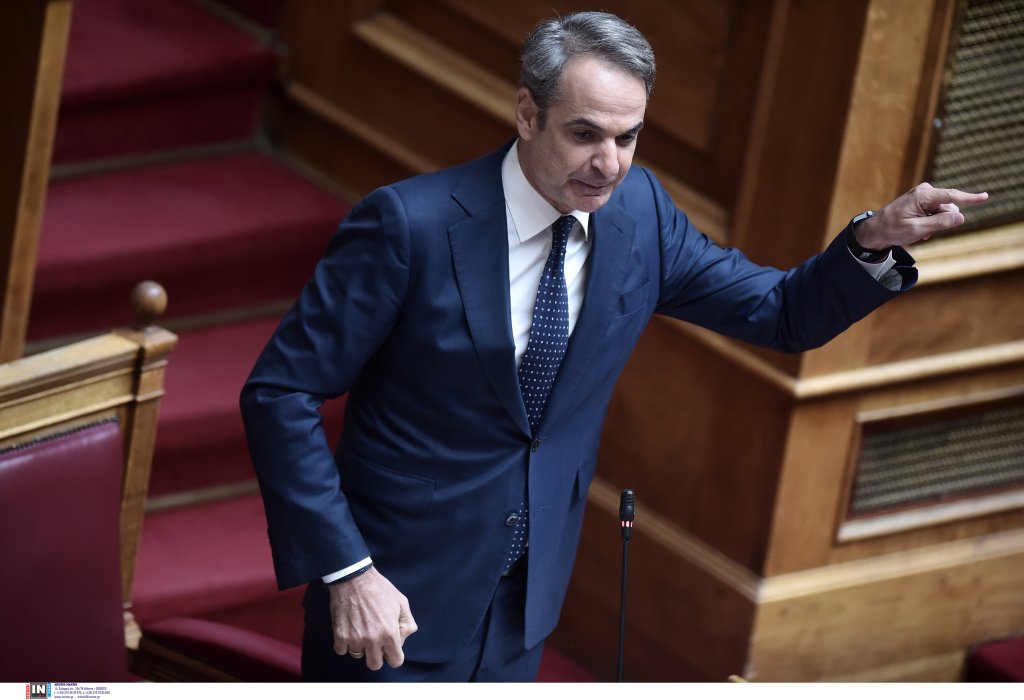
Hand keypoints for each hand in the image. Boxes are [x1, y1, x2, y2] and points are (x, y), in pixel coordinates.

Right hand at [328, 567, 417, 669]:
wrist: (354, 578)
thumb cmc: (379, 588)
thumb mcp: (402, 602)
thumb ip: (407, 623)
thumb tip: (402, 639)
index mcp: (390, 633)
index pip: (395, 661)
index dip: (394, 655)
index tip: (389, 648)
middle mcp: (373, 640)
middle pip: (374, 664)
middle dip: (376, 655)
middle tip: (375, 641)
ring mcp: (355, 639)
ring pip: (358, 655)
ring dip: (360, 646)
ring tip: (361, 629)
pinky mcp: (340, 635)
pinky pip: (342, 650)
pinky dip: (345, 643)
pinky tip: (349, 629)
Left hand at [854, 182, 987, 249]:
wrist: (876, 231)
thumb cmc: (893, 230)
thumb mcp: (917, 229)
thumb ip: (940, 223)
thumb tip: (961, 217)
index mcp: (923, 195)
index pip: (951, 196)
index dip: (970, 198)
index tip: (985, 197)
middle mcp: (924, 192)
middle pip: (948, 207)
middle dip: (942, 222)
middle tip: (925, 233)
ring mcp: (922, 196)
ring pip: (942, 212)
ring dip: (935, 224)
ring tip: (919, 232)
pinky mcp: (921, 202)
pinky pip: (935, 213)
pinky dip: (930, 223)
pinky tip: (919, 231)